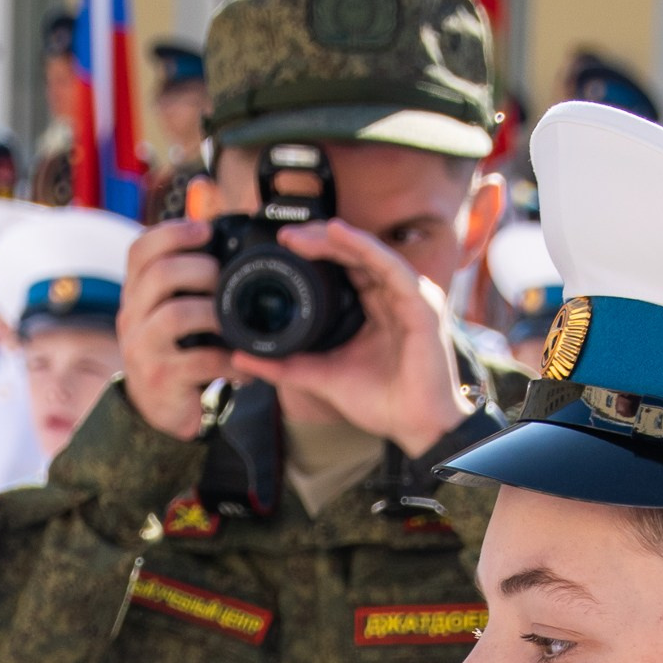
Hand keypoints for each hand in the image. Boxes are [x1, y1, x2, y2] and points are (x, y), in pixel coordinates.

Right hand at [117, 216, 225, 440]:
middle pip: (159, 276)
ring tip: (234, 321)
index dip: (173, 232)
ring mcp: (142, 349)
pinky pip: (198, 361)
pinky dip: (227, 359)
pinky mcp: (161, 379)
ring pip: (176, 315)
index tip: (206, 231)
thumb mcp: (174, 306)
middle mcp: (132, 317)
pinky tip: (242, 364)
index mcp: (136, 293)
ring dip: (213, 312)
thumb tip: (212, 206)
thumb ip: (187, 268)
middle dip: (200, 270)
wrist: (159, 410)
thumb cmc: (176, 350)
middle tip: (224, 279)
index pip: (140, 250)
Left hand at [230, 216, 472, 459]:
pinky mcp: (421, 304)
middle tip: (286, 236)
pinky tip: (340, 236)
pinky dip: (365, 248)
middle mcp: (393, 295)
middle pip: (354, 254)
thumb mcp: (321, 376)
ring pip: (369, 253)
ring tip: (304, 234)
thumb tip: (241, 356)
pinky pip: (390, 267)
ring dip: (336, 239)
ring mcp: (410, 296)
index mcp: (375, 306)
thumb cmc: (382, 402)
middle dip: (319, 240)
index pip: (344, 267)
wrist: (415, 428)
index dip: (315, 253)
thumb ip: (284, 364)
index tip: (281, 248)